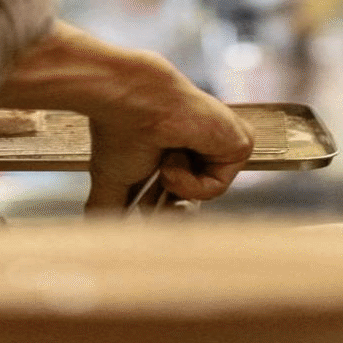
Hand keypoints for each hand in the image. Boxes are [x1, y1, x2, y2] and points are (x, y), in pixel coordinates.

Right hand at [0, 22, 254, 210]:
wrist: (132, 101)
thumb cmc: (119, 133)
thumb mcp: (111, 181)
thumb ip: (108, 211)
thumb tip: (104, 242)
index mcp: (175, 153)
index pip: (175, 197)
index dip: (158, 208)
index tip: (147, 203)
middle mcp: (200, 149)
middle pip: (193, 201)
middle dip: (168, 204)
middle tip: (154, 177)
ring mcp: (220, 146)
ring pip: (204, 196)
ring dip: (175, 183)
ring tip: (163, 154)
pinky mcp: (239, 144)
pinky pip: (217, 187)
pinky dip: (191, 180)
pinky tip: (176, 152)